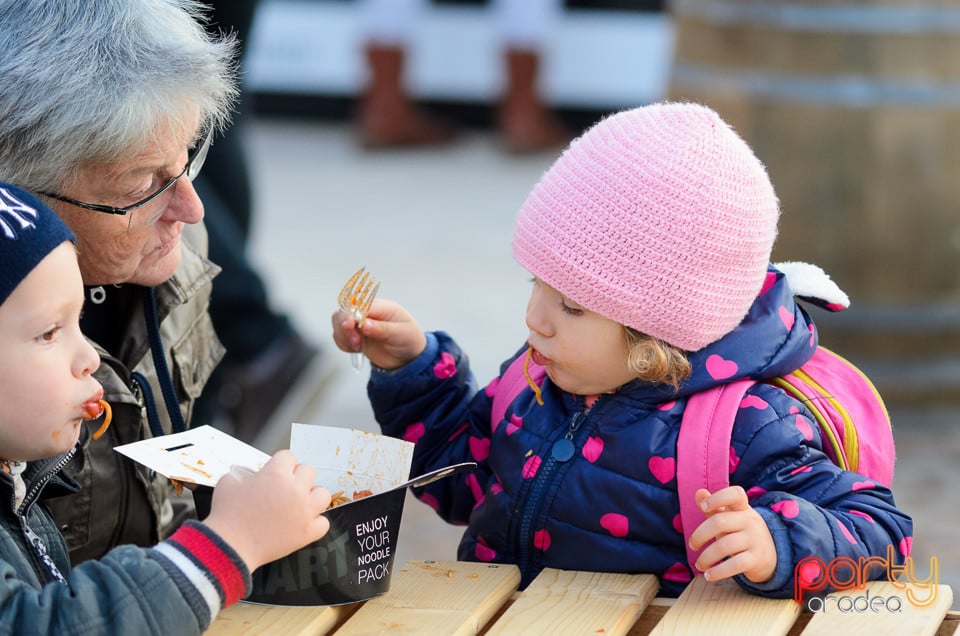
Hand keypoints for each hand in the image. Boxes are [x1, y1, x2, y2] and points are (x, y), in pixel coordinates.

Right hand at [203, 450, 330, 570]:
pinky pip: (324, 522)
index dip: (280, 464)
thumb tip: (247, 477)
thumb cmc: (227, 516)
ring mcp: (304, 511)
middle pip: (309, 471)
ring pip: (323, 494)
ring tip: (300, 503)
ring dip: (312, 497)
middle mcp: (294, 490)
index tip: (276, 471)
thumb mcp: (227, 483)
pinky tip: (303, 523)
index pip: (289, 456)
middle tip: (286, 487)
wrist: (229, 546)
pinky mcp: (307, 532)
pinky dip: (315, 523)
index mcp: (276, 474)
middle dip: (297, 477)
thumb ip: (242, 475)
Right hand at [331, 298, 426, 370]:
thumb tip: (364, 324)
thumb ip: (382, 329)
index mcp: (382, 307)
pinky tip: (354, 349)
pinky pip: (339, 336)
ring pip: (338, 322)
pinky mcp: (354, 336)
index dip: (352, 314)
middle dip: (344, 325)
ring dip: (342, 335)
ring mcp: (359, 324)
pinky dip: (342, 343)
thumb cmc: (409, 340)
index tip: (350, 325)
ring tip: (356, 346)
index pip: (360, 304)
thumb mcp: (400, 334)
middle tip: (354, 340)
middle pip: (344, 310)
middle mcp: (368, 313)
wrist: (408, 357)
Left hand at [688, 486, 776, 583]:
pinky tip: (708, 575)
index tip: (703, 507)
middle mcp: (750, 521)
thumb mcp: (730, 518)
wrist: (772, 555)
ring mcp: (755, 540)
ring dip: (706, 557)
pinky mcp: (757, 559)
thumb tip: (699, 492)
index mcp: (742, 508)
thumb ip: (713, 507)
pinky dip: (718, 571)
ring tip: (699, 564)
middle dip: (700, 535)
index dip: (718, 498)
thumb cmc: (741, 532)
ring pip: (724, 546)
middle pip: (719, 522)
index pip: (735, 494)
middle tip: (692, 545)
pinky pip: (735, 565)